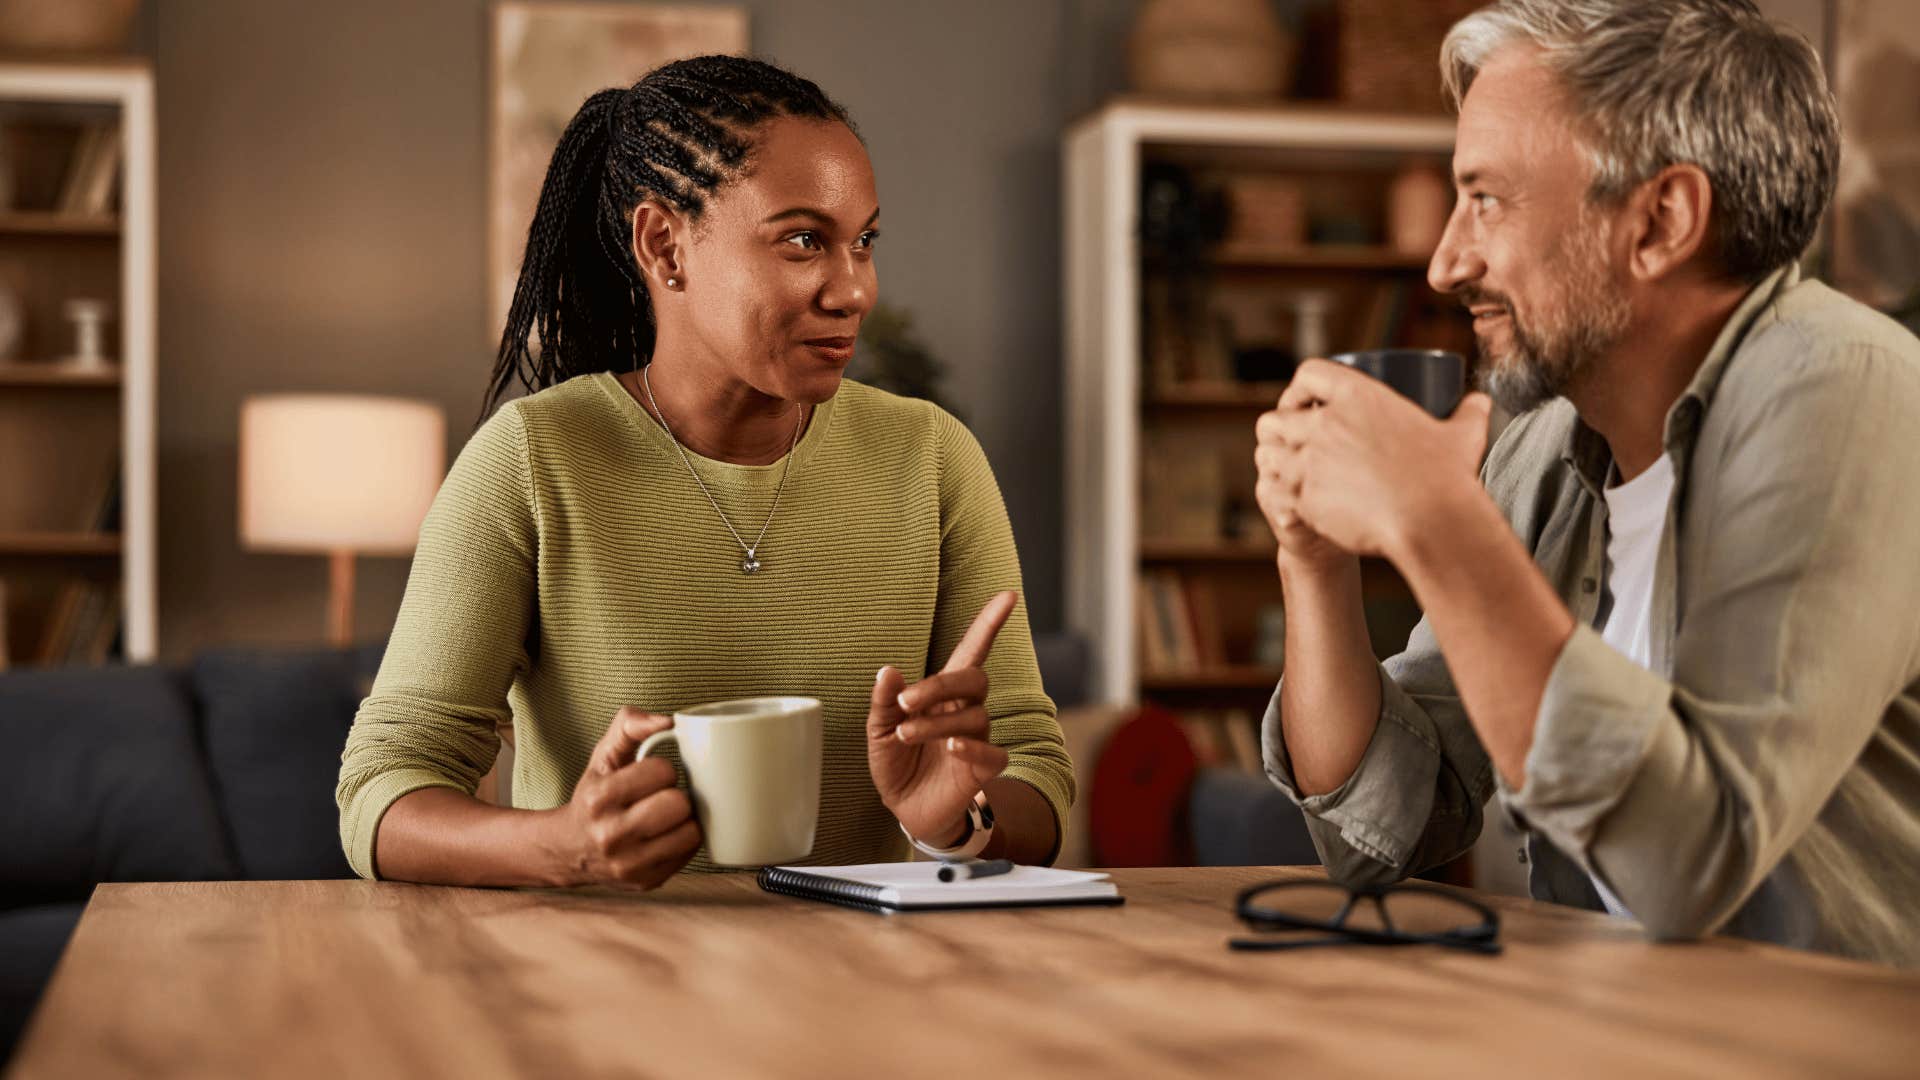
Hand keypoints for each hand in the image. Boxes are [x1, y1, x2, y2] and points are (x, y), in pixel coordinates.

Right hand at [548, 707, 701, 888]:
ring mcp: (629, 865)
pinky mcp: (646, 882)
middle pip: (678, 804)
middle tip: (663, 796)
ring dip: (685, 820)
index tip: (652, 775)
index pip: (662, 771)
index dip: (663, 769)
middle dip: (676, 795)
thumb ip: (630, 725)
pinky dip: (684, 840)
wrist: (570, 849)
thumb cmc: (596, 795)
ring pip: (690, 832)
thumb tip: (667, 721)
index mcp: (599, 798)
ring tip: (667, 816)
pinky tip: (666, 835)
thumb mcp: (603, 755)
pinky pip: (689, 854)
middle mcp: (610, 836)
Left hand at [867, 591, 1017, 845]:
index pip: (971, 651)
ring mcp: (977, 738)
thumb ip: (883, 701)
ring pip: (974, 717)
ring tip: (905, 734)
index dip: (989, 623)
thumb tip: (888, 670)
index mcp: (942, 693)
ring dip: (936, 723)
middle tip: (905, 702)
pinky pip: (992, 752)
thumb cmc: (897, 762)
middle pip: (975, 679)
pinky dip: (973, 747)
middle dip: (940, 684)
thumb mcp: (878, 730)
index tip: (1008, 596)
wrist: (906, 807)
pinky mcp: (983, 768)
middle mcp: (965, 710)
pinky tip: (952, 748)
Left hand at [1256, 359, 1492, 561]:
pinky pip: (1274, 490)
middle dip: (1277, 429)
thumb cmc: (1447, 478)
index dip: (1300, 387)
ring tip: (1284, 470)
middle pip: (1276, 417)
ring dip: (1272, 461)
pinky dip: (1278, 495)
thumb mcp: (1462, 436)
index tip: (1303, 402)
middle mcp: (1325, 423)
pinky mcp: (1304, 496)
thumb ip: (1470, 414)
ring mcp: (1309, 460)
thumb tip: (1480, 401)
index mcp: (1357, 396)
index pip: (1309, 373)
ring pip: (1266, 453)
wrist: (1430, 523)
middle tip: (1290, 443)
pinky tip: (1288, 501)